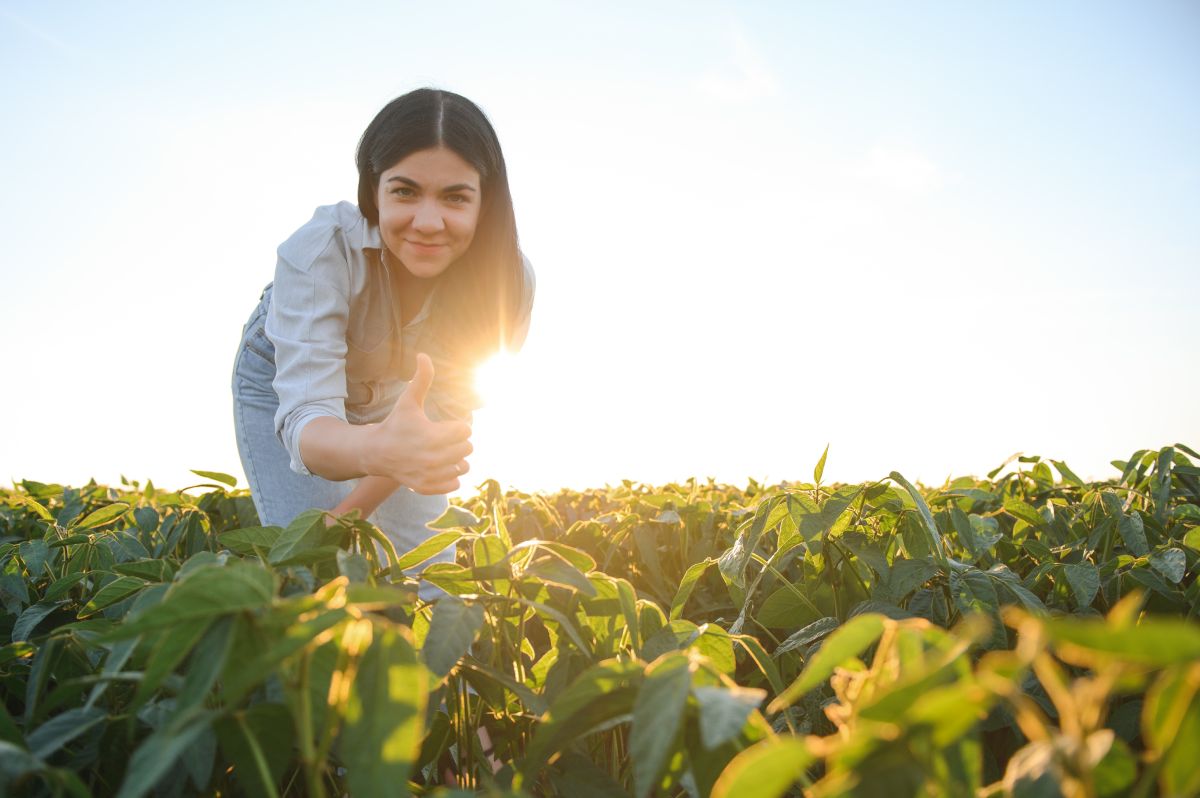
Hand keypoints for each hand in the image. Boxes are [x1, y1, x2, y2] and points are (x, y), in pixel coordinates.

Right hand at [365, 353, 471, 494]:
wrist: (377, 452)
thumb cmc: (396, 424)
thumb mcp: (408, 401)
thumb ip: (421, 379)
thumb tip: (423, 354)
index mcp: (432, 436)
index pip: (466, 430)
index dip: (457, 426)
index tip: (444, 426)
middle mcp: (433, 458)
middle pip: (467, 448)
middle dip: (458, 442)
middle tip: (443, 440)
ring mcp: (430, 475)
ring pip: (464, 467)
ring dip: (457, 460)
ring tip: (443, 453)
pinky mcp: (427, 487)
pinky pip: (455, 484)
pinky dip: (450, 477)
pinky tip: (439, 467)